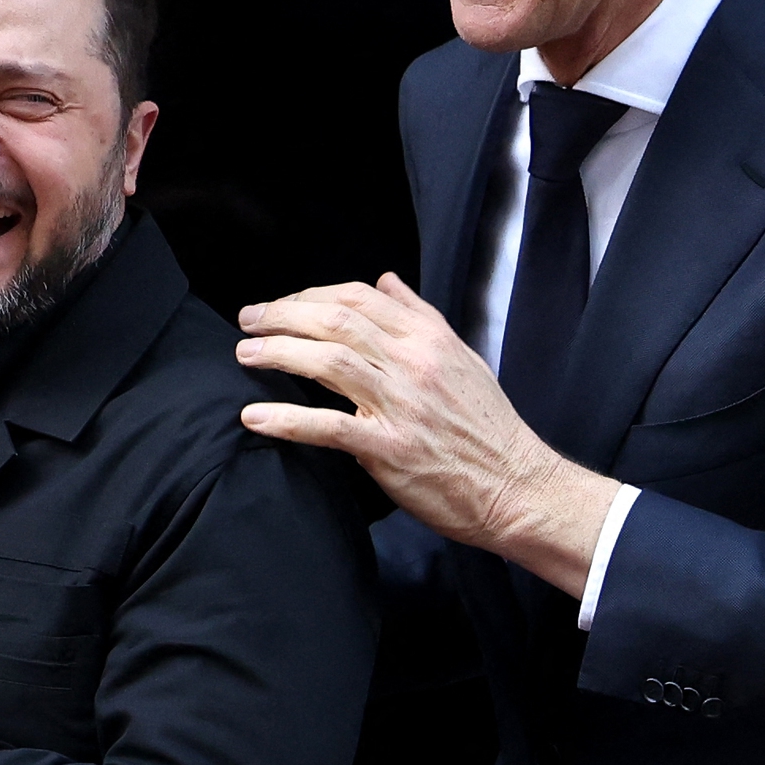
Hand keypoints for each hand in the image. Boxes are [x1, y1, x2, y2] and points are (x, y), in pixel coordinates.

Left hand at [233, 273, 616, 595]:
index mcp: (428, 339)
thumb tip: (386, 280)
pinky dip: (287, 420)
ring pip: (328, 361)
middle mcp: (413, 364)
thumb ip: (420, 316)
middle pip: (335, 320)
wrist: (518, 485)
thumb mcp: (461, 357)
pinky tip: (254, 417)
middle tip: (248, 321)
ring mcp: (402, 406)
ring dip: (278, 354)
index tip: (281, 304)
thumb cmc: (487, 426)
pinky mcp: (391, 450)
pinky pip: (329, 427)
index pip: (358, 297)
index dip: (310, 294)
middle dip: (283, 314)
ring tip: (245, 355)